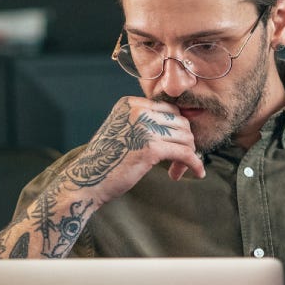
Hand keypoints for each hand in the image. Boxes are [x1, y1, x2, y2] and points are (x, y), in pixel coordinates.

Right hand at [63, 97, 205, 205]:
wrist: (86, 180)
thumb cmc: (105, 160)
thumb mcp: (121, 130)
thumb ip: (143, 122)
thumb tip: (180, 126)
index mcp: (130, 104)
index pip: (170, 109)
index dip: (178, 129)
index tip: (176, 146)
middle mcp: (138, 111)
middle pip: (180, 122)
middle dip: (185, 142)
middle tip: (179, 162)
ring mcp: (145, 128)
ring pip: (186, 138)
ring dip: (188, 156)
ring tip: (178, 170)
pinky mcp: (151, 149)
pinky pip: (186, 153)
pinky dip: (195, 164)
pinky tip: (198, 173)